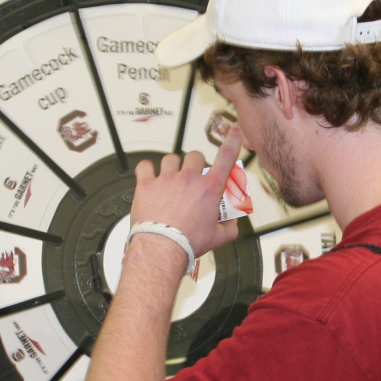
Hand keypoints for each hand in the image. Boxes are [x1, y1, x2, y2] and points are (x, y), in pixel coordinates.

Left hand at [131, 126, 243, 257]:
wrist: (161, 248)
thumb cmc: (187, 242)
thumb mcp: (217, 238)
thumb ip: (229, 228)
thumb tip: (232, 225)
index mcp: (209, 189)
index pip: (226, 157)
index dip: (233, 141)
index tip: (235, 131)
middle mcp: (189, 179)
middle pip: (195, 156)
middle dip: (196, 164)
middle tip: (192, 177)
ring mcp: (167, 179)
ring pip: (171, 159)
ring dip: (173, 166)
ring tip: (171, 179)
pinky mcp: (147, 184)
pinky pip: (145, 166)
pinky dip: (147, 169)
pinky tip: (149, 176)